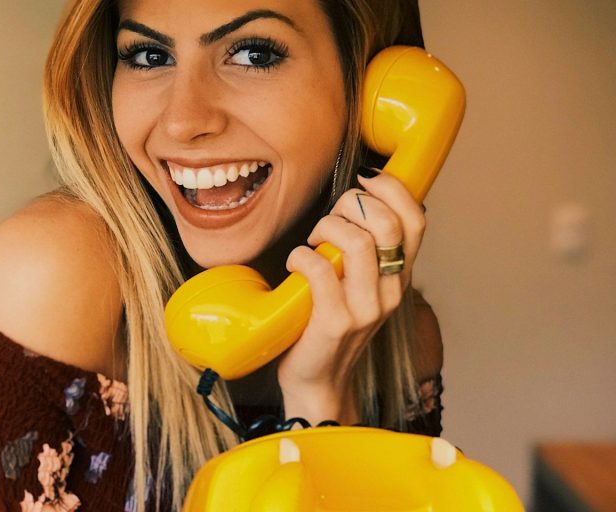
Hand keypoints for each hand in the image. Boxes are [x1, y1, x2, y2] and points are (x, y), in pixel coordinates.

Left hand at [278, 171, 425, 424]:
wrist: (319, 381)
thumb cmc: (332, 323)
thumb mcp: (361, 285)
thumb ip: (366, 250)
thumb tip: (356, 200)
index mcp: (399, 276)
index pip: (417, 220)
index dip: (393, 190)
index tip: (364, 182)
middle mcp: (390, 291)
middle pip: (386, 223)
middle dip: (351, 205)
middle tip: (329, 220)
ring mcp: (366, 309)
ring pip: (358, 242)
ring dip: (326, 228)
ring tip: (312, 243)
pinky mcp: (335, 322)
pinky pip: (320, 269)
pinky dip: (301, 256)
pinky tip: (295, 263)